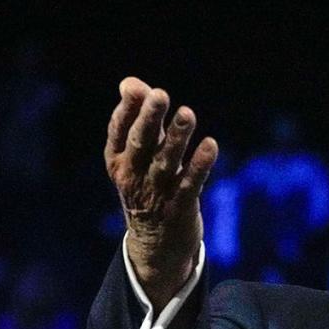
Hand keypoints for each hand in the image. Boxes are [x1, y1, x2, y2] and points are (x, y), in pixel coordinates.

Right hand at [104, 77, 217, 311]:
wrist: (155, 246)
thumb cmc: (147, 188)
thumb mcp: (137, 156)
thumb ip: (138, 118)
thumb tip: (131, 82)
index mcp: (118, 160)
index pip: (119, 131)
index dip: (128, 110)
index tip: (138, 88)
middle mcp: (133, 176)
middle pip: (141, 143)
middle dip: (150, 119)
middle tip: (161, 94)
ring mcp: (156, 193)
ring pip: (166, 161)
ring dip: (177, 137)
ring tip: (188, 113)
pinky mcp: (180, 208)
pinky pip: (191, 183)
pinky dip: (200, 165)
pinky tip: (211, 145)